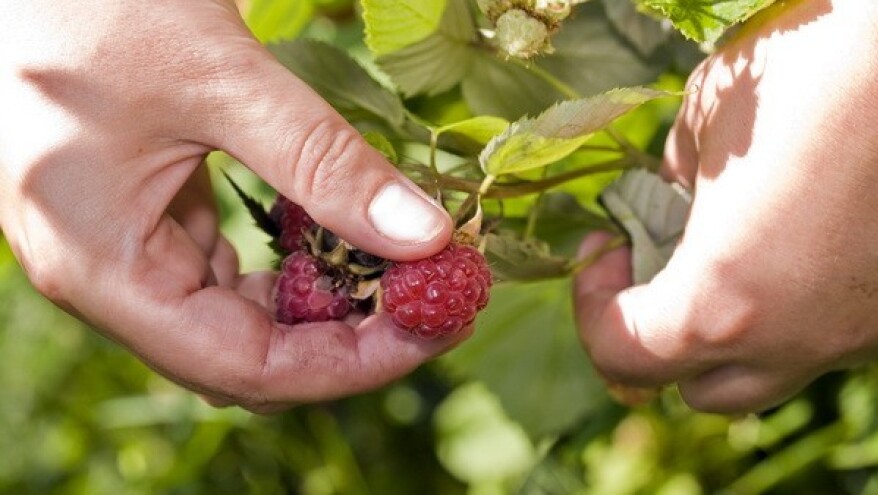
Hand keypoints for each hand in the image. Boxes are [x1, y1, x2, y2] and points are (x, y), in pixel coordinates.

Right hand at [0, 0, 456, 411]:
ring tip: (402, 272)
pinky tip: (339, 236)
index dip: (351, 363)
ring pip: (242, 320)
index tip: (434, 330)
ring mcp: (126, 251)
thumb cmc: (91, 5)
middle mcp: (110, 278)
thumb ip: (324, 164)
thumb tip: (427, 236)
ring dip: (325, 304)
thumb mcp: (221, 80)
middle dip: (349, 339)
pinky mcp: (146, 220)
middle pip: (248, 357)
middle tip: (435, 300)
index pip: (246, 367)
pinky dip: (294, 266)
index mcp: (104, 269)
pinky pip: (228, 274)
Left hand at [574, 0, 877, 412]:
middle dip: (658, 336)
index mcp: (724, 303)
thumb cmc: (812, 77)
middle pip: (699, 389)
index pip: (626, 356)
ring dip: (726, 333)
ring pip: (770, 371)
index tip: (603, 247)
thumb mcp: (705, 118)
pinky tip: (794, 240)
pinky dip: (789, 309)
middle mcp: (795, 342)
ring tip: (724, 254)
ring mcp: (857, 336)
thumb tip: (671, 197)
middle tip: (651, 263)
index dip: (592, 307)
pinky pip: (822, 336)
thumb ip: (670, 179)